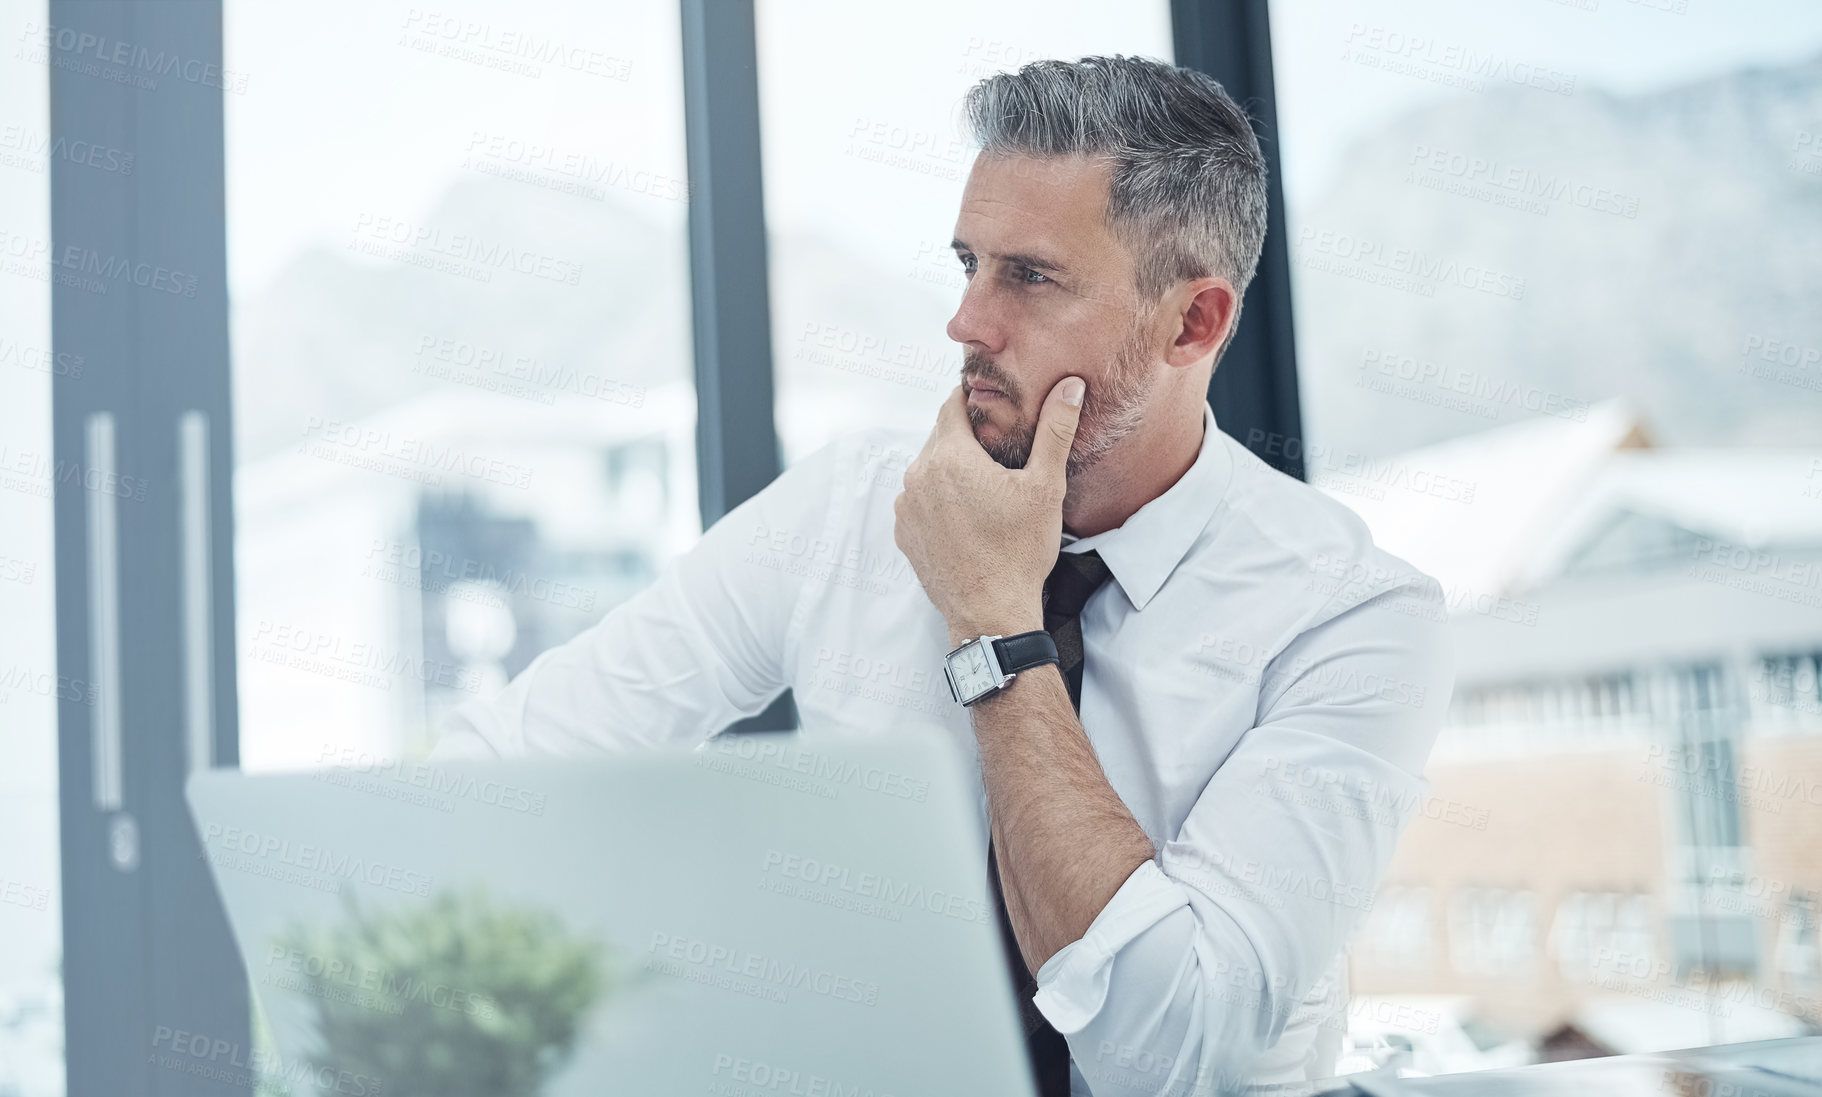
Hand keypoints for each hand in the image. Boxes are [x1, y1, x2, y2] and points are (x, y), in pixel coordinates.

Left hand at [892, 375, 1085, 645]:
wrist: (990, 612)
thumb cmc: (1019, 552)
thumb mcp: (1046, 487)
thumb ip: (1055, 431)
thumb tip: (1069, 387)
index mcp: (949, 457)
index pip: (952, 405)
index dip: (973, 400)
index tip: (993, 406)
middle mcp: (918, 476)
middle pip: (940, 437)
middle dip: (966, 438)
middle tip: (997, 449)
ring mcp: (906, 507)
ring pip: (928, 469)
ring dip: (951, 469)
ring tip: (984, 486)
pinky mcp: (904, 533)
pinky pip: (918, 500)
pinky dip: (938, 499)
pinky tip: (966, 515)